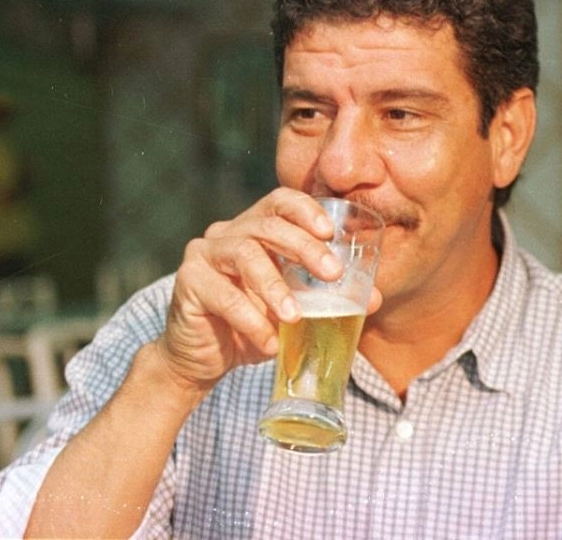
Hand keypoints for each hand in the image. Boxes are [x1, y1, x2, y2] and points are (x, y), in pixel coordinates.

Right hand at [155, 188, 381, 399]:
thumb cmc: (252, 326)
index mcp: (254, 229)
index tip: (331, 232)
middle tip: (332, 274)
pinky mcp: (188, 282)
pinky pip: (223, 295)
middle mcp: (227, 233)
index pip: (280, 201)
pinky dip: (251, 319)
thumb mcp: (294, 309)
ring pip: (245, 254)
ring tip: (295, 316)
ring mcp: (204, 254)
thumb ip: (325, 298)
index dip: (305, 210)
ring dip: (274, 286)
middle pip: (268, 225)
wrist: (203, 359)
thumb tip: (373, 298)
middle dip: (304, 248)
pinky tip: (269, 342)